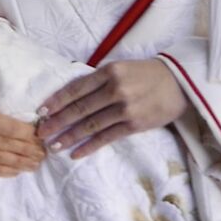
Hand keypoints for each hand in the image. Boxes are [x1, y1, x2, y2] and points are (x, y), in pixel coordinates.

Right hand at [0, 76, 43, 176]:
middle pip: (7, 146)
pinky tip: (13, 170)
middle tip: (46, 153)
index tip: (42, 134)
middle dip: (29, 151)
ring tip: (35, 164)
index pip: (9, 127)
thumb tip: (6, 105)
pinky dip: (0, 169)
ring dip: (18, 163)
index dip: (29, 134)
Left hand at [36, 60, 188, 158]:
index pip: (76, 89)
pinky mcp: (135, 125)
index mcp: (109, 72)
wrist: (180, 83)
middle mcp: (116, 90)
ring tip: (53, 146)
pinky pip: (107, 137)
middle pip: (80, 109)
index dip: (56, 101)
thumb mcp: (120, 67)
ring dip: (69, 137)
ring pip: (91, 125)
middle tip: (40, 133)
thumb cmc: (145, 74)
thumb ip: (98, 80)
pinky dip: (90, 146)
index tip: (41, 111)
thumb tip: (70, 96)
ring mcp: (126, 109)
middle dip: (57, 122)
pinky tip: (76, 153)